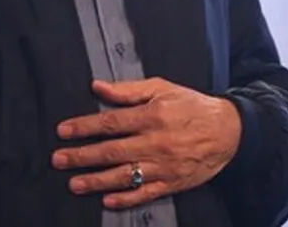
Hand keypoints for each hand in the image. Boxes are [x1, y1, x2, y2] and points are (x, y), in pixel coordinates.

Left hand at [51, 78, 241, 208]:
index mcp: (151, 116)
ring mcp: (163, 165)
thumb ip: (128, 90)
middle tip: (58, 160)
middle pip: (112, 151)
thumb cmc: (191, 105)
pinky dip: (126, 198)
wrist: (229, 130)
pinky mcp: (173, 182)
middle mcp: (155, 142)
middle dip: (82, 156)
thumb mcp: (162, 88)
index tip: (63, 131)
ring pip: (125, 175)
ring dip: (97, 181)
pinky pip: (146, 193)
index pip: (110, 122)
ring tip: (74, 183)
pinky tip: (108, 200)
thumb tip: (97, 86)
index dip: (84, 126)